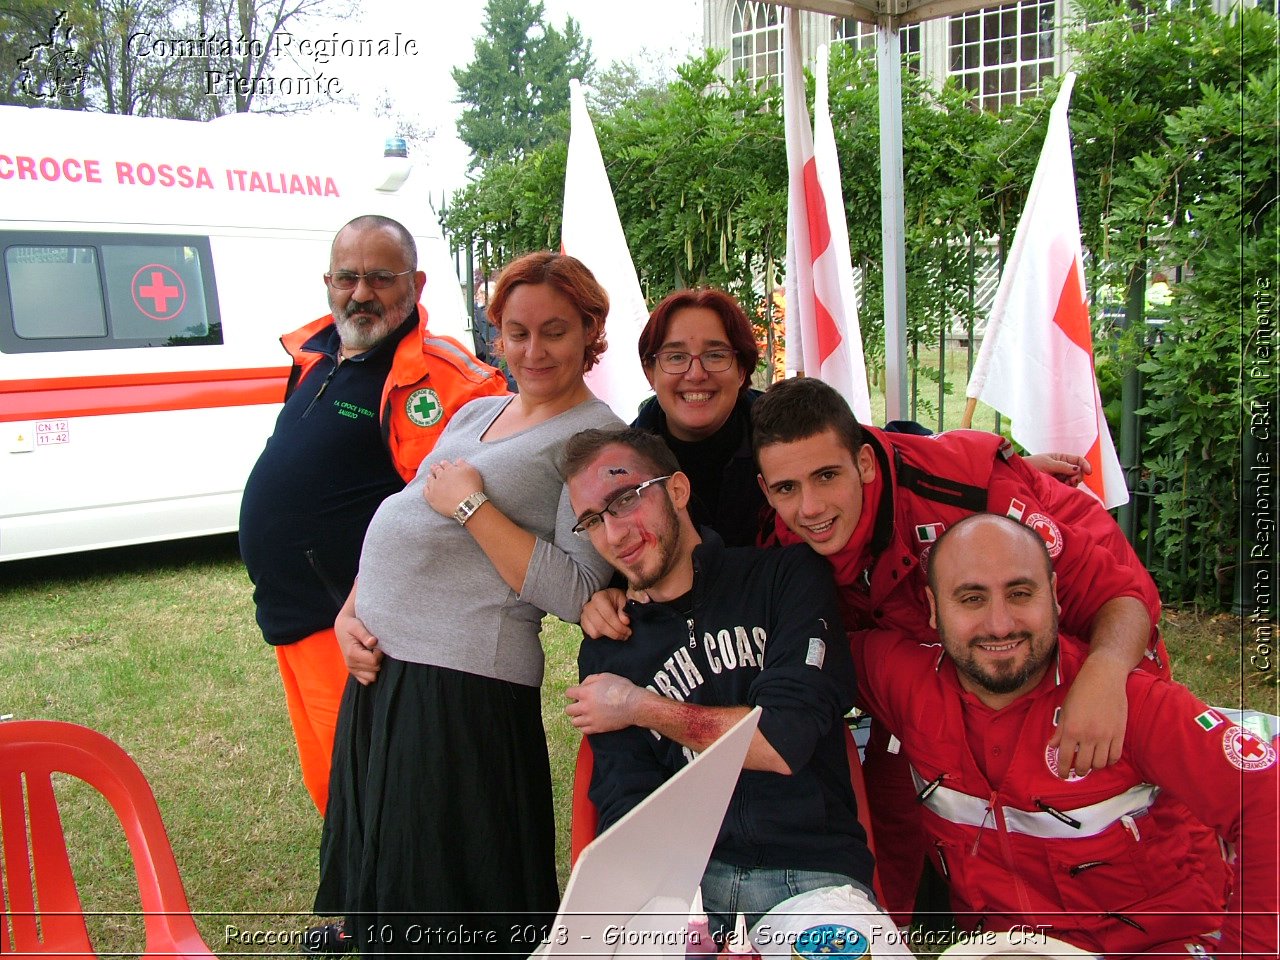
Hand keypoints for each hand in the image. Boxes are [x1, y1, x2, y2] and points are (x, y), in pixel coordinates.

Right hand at [336, 605, 381, 684]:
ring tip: (371, 654)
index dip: (379, 653)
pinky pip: (367, 680)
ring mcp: (352, 670)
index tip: (377, 644)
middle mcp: (351, 664)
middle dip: (378, 658)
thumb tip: (373, 642)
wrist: (342, 628)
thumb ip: (365, 634)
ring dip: (375, 666)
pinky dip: (371, 672)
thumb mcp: (357, 626)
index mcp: (352, 654)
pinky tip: (370, 661)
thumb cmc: (351, 625)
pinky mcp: (354, 672)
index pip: (374, 661)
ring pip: (372, 677)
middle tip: (374, 648)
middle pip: (375, 669)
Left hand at [422, 458, 484, 517]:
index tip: (443, 463)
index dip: (444, 463)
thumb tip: (457, 460)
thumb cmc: (471, 487)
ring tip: (430, 476)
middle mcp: (440, 476)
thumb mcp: (471, 471)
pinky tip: (427, 487)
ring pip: (430, 479)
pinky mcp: (431, 497)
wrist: (466, 504)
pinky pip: (425, 491)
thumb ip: (463, 464)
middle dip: (435, 468)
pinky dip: (426, 488)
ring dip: (430, 477)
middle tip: (434, 467)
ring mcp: (434, 487)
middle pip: (436, 470)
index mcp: (449, 469)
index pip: (445, 464)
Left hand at [565, 673, 647, 733]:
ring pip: (574, 722)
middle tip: (582, 704)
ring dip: (578, 717)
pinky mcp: (597, 728)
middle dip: (574, 706)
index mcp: (585, 693)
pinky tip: (591, 721)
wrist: (633, 704)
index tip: (578, 694)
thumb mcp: (604, 676)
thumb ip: (590, 680)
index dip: (573, 693)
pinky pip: (583, 730)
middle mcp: (585, 707)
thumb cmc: (621, 688)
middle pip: (568, 710)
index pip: (568, 693)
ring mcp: (590, 719)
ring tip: (586, 714)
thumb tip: (582, 686)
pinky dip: (585, 726)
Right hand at [580, 588, 630, 639]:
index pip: (608, 615)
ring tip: (618, 633)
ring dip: (609, 635)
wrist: (605, 599)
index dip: (619, 626)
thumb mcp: (623, 600)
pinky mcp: (583, 623)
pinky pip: (591, 634)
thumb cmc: (615, 599)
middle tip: (625, 635)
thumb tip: (625, 621)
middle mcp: (589, 606)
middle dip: (615, 634)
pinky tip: (608, 631)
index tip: (628, 631)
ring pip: (595, 632)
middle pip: (601, 626)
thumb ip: (624, 610)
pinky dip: (601, 635)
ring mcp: (584, 615)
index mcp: (599, 598)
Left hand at [1024, 452, 1091, 486]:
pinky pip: (1068, 487)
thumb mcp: (1048, 464)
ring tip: (1065, 484)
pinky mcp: (1058, 485)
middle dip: (1078, 476)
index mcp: (1061, 458)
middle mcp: (1063, 467)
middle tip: (1071, 481)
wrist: (1020, 474)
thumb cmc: (1032, 465)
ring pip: (1074, 480)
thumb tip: (1077, 469)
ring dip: (1073, 483)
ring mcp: (1061, 476)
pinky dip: (1068, 488)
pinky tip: (1063, 488)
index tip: (1089, 472)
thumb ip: (1063, 466)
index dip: (1085, 465)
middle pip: (1078, 472)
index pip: (1078, 460)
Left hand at [1048, 656, 1127, 776]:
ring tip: (1091, 762)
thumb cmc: (1080, 691)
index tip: (1063, 775)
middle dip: (1079, 770)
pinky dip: (1109, 761)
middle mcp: (1088, 736)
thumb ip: (1060, 730)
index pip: (1065, 758)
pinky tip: (1104, 758)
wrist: (1103, 678)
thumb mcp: (1065, 710)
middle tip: (1077, 769)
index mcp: (1072, 730)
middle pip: (1084, 765)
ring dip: (1094, 767)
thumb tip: (1053, 746)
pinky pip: (1115, 756)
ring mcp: (1106, 736)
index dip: (1063, 770)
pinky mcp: (1120, 733)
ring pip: (1101, 764)